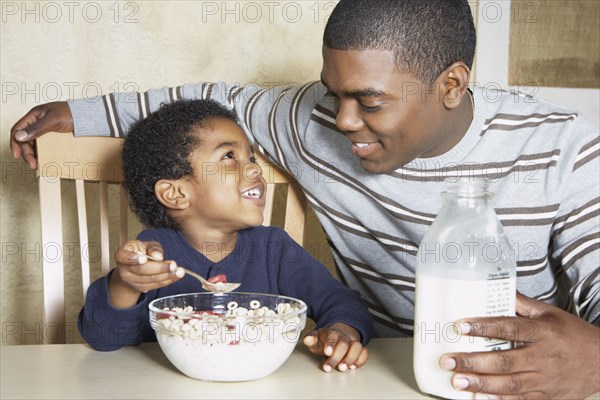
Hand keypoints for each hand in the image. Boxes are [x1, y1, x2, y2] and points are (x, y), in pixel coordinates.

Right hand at [10, 101, 72, 168]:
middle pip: (25, 140)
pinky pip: (45, 147)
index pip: (17, 129)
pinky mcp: (55, 138)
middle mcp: (38, 124)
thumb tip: (19, 136)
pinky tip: (44, 161)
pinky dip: (43, 154)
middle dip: (27, 153)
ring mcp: (46, 131)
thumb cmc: (72, 113)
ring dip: (34, 155)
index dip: (15, 142)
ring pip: (35, 145)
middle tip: (33, 164)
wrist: (89, 117)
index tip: (17, 155)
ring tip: (38, 165)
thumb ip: (36, 128)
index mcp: (34, 116)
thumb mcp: (53, 120)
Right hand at [109, 240, 183, 307]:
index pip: (126, 257)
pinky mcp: (139, 288)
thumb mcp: (146, 245)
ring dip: (167, 276)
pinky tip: (176, 277)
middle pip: (141, 270)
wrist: (133, 267)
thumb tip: (158, 256)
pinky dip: (167, 281)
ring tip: (180, 271)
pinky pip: (154, 286)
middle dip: (159, 268)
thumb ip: (153, 248)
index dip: (134, 258)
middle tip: (173, 265)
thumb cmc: (141, 252)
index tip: (145, 258)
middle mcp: (123, 269)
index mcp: (122, 254)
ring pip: (149, 280)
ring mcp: (130, 281)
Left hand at [303, 322, 368, 371]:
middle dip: (337, 357)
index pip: (332, 336)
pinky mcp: (359, 350)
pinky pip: (364, 353)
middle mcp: (344, 337)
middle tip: (330, 367)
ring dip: (350, 359)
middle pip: (344, 344)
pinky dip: (360, 360)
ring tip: (343, 368)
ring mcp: (352, 343)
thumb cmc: (325, 340)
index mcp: (332, 333)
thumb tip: (307, 339)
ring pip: (357, 347)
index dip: (330, 344)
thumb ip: (311, 339)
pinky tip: (353, 367)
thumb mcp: (316, 339)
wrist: (339, 335)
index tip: (327, 352)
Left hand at [440, 292, 599, 398]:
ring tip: (458, 382)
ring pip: (510, 384)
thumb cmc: (573, 335)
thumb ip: (521, 303)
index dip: (483, 327)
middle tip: (448, 360)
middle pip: (505, 361)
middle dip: (473, 362)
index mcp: (543, 331)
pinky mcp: (547, 396)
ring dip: (481, 384)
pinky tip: (480, 398)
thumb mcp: (549, 313)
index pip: (509, 328)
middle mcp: (543, 356)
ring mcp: (545, 379)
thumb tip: (497, 286)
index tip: (460, 326)